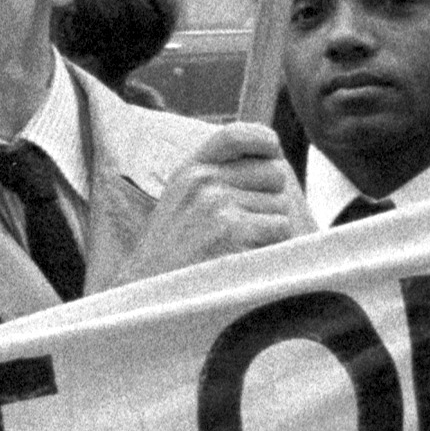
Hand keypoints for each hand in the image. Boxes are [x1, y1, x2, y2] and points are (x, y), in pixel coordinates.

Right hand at [145, 124, 313, 267]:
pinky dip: (273, 246)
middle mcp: (202, 180)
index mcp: (189, 171)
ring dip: (271, 228)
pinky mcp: (232, 229)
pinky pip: (280, 228)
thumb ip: (214, 178)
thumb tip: (271, 162)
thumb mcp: (182, 204)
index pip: (235, 135)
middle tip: (246, 227)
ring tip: (239, 247)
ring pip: (281, 205)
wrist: (149, 295)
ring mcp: (216, 203)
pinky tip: (246, 258)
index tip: (273, 151)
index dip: (263, 140)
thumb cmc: (172, 255)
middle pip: (272, 172)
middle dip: (270, 199)